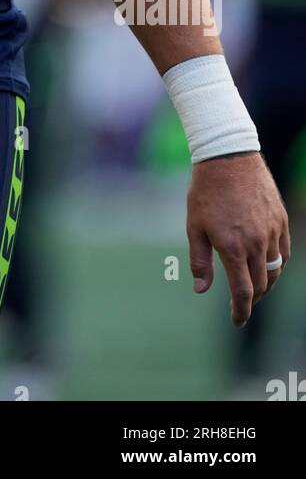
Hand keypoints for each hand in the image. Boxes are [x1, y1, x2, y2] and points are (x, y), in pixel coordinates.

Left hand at [187, 152, 290, 325]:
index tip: (237, 321)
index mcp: (233, 248)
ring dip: (266, 283)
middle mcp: (256, 243)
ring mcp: (272, 231)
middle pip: (262, 284)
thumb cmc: (206, 191)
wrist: (228, 157)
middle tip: (242, 303)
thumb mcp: (194, 226)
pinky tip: (268, 264)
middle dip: (253, 299)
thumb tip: (201, 290)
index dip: (241, 311)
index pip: (244, 292)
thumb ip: (200, 261)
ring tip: (255, 286)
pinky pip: (284, 251)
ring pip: (276, 269)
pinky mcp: (280, 219)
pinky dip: (278, 263)